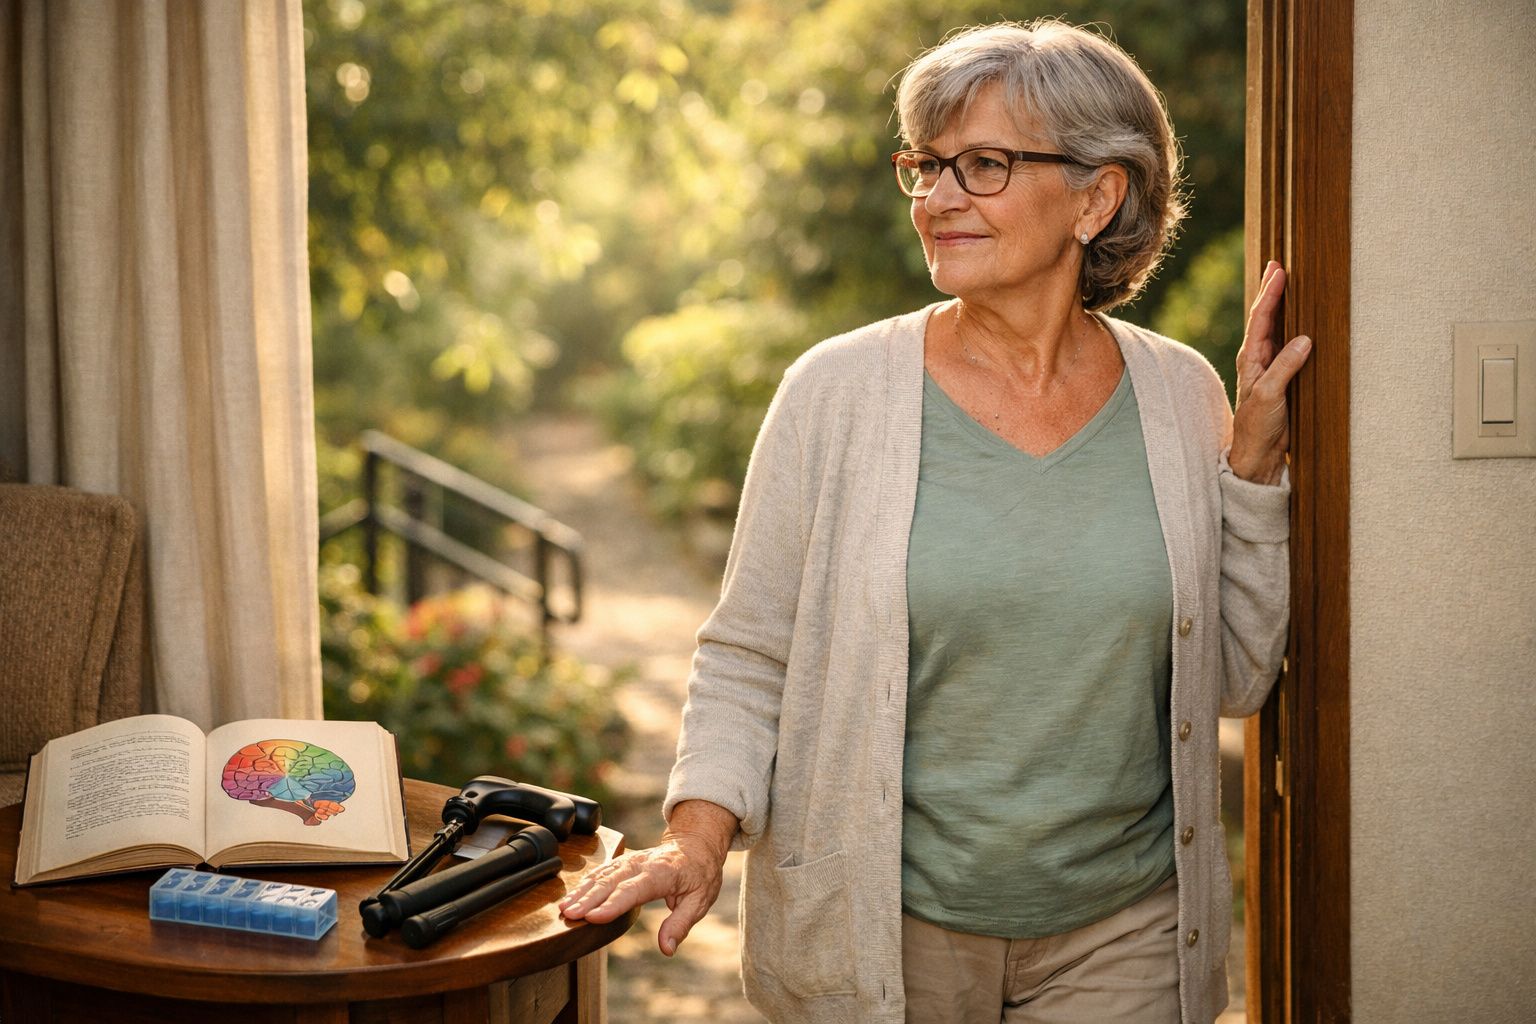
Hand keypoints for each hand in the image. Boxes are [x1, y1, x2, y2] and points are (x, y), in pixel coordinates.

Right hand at [558, 800, 734, 955]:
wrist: (696, 845)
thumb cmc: (699, 874)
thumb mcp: (700, 900)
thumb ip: (681, 924)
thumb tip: (667, 949)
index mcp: (662, 873)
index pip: (633, 889)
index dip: (613, 904)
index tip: (594, 917)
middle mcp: (642, 864)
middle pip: (611, 881)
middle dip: (589, 898)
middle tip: (570, 915)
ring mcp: (630, 860)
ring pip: (602, 874)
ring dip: (582, 891)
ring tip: (564, 908)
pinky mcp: (623, 862)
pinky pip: (602, 871)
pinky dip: (585, 883)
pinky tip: (571, 896)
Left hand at [1230, 261, 1312, 484]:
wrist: (1258, 455)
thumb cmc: (1258, 427)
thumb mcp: (1271, 396)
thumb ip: (1285, 368)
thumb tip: (1305, 339)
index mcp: (1251, 358)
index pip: (1261, 319)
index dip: (1270, 293)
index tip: (1279, 270)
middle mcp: (1258, 358)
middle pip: (1266, 317)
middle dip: (1272, 290)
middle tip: (1279, 264)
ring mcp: (1269, 367)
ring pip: (1276, 329)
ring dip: (1281, 306)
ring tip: (1287, 283)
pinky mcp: (1281, 378)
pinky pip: (1287, 345)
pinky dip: (1293, 327)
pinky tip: (1301, 320)